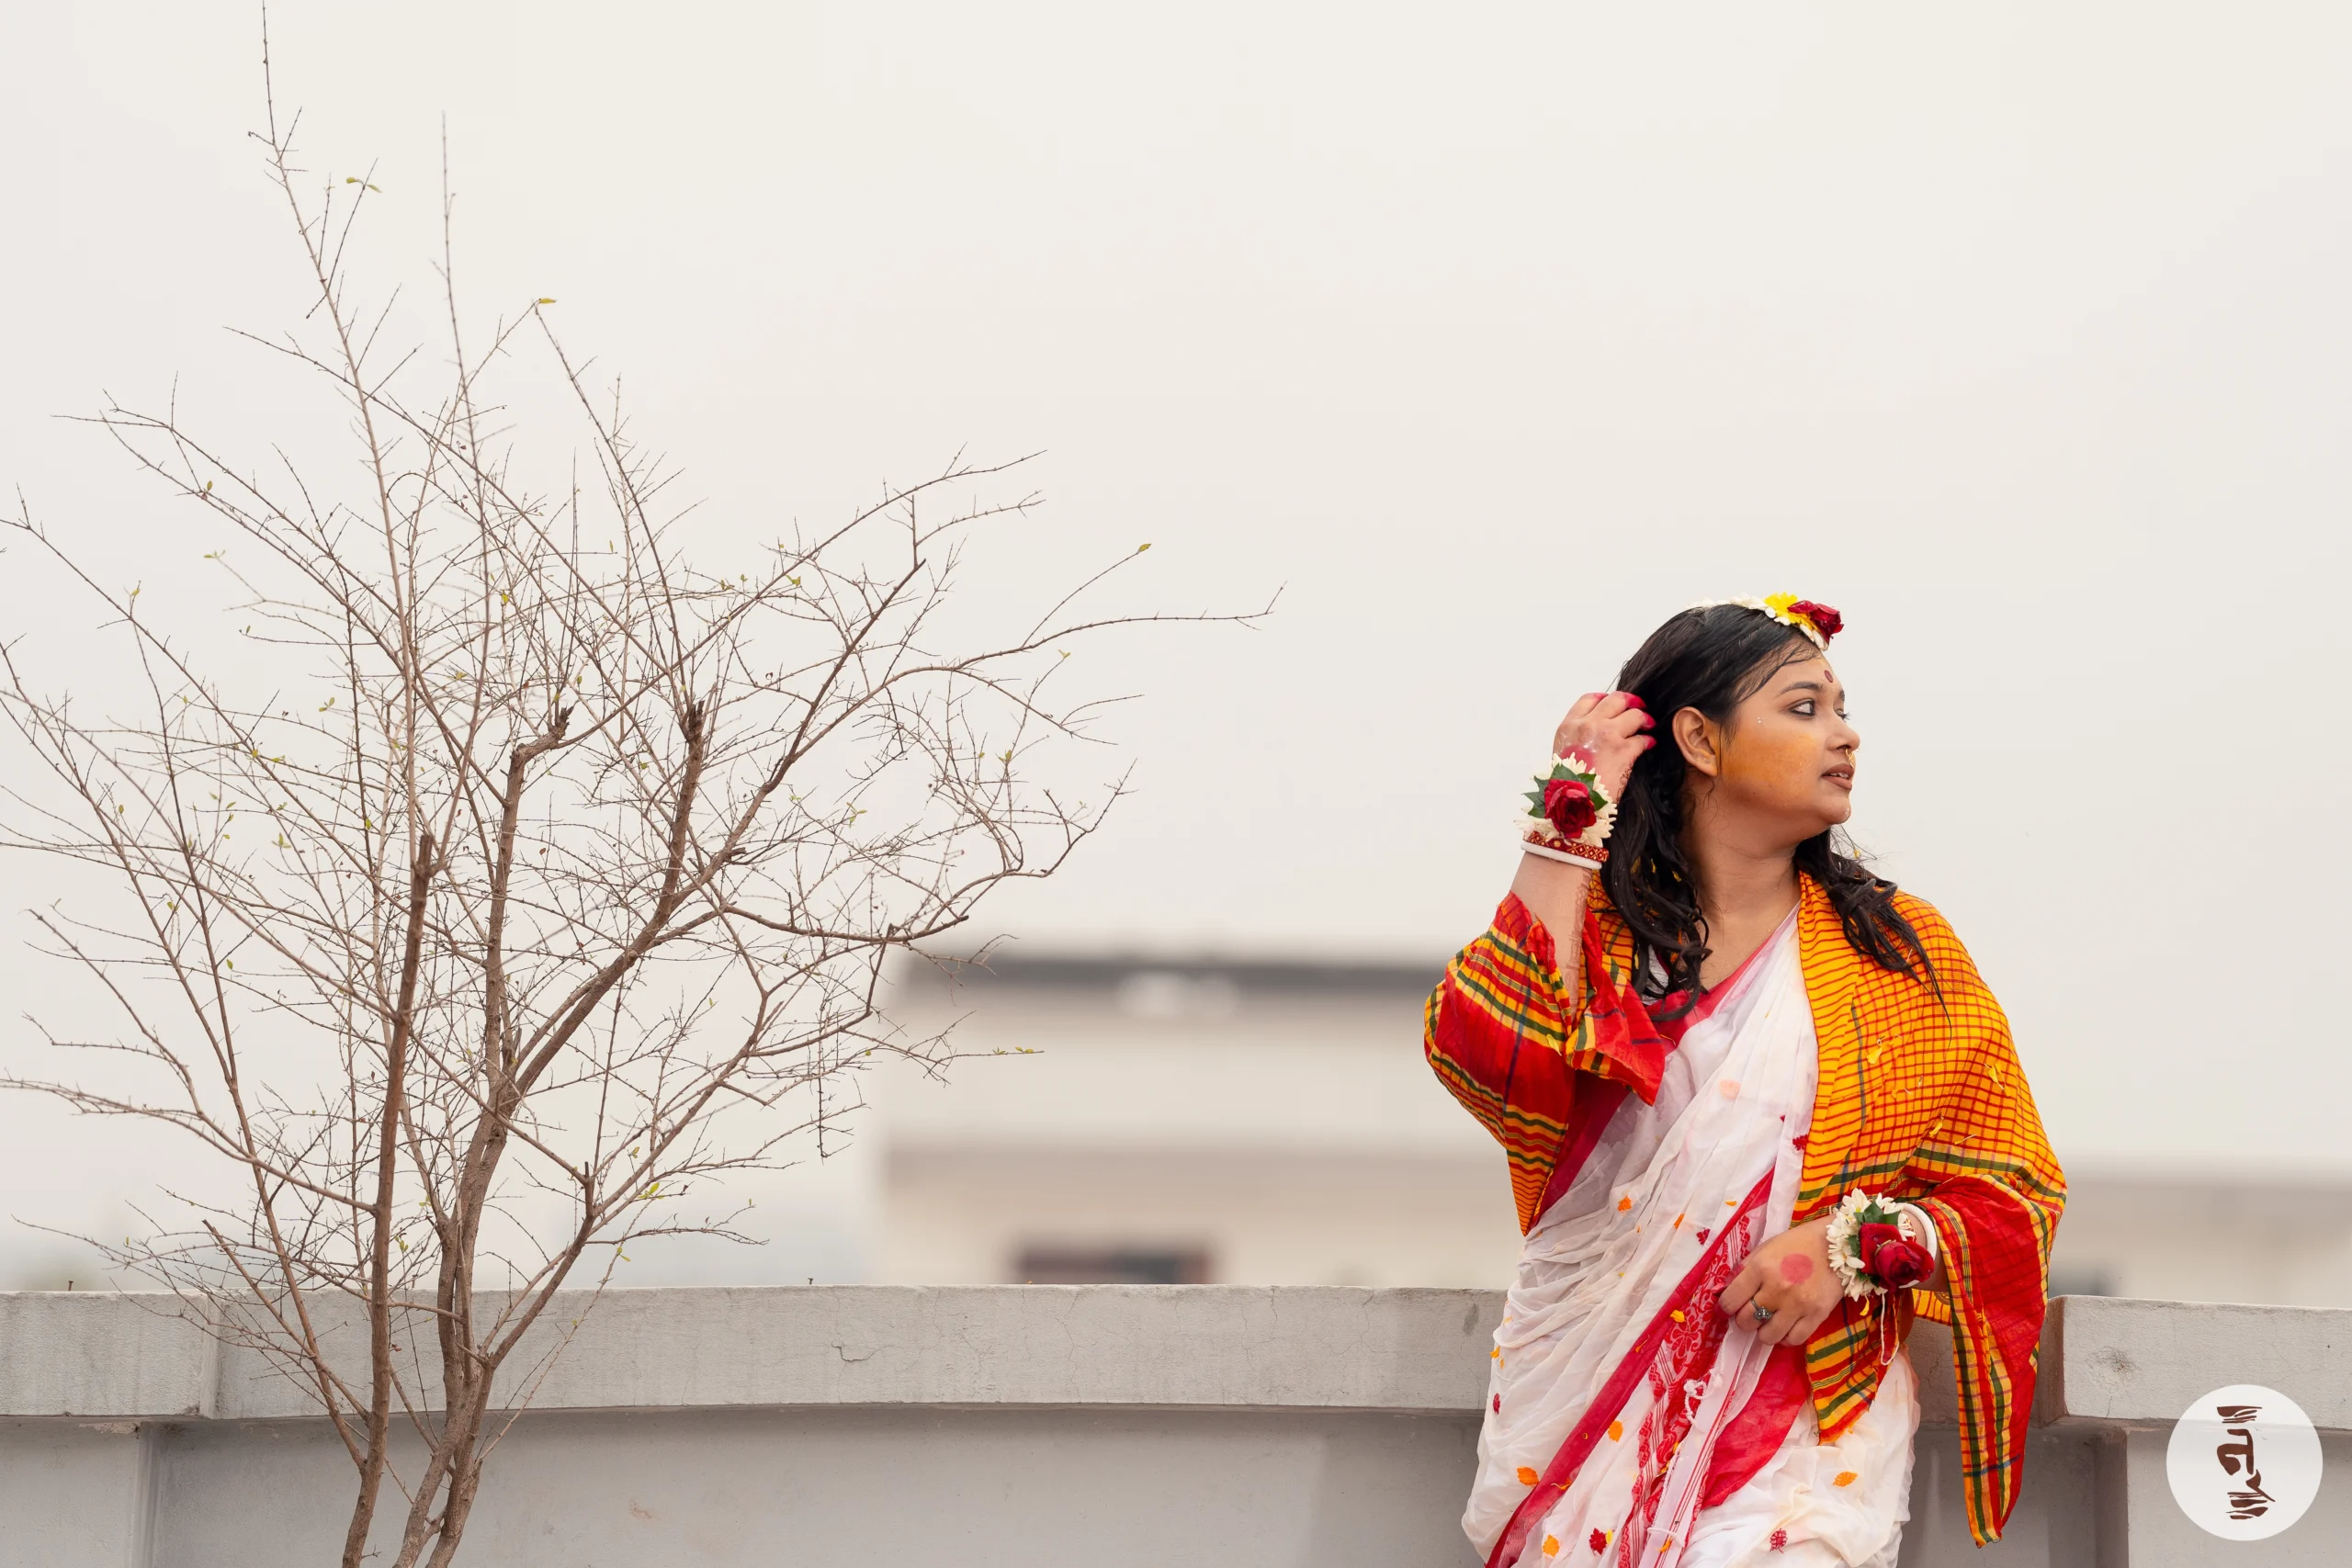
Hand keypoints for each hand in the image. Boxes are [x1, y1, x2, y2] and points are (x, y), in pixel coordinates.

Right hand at [1550, 691, 1654, 800]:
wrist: (1574, 802)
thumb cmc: (1567, 783)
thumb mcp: (1563, 751)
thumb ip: (1578, 735)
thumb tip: (1597, 730)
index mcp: (1570, 725)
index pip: (1590, 698)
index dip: (1606, 698)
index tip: (1614, 704)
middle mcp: (1589, 725)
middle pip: (1616, 700)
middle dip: (1631, 701)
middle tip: (1639, 707)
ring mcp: (1608, 735)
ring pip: (1634, 714)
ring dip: (1644, 718)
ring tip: (1648, 725)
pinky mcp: (1624, 751)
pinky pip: (1643, 738)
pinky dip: (1648, 740)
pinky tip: (1649, 744)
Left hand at [1716, 1216, 1843, 1346]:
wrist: (1836, 1246)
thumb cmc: (1797, 1244)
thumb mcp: (1765, 1249)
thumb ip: (1745, 1269)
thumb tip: (1726, 1291)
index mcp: (1761, 1268)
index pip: (1731, 1300)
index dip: (1725, 1308)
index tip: (1728, 1308)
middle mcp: (1777, 1289)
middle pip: (1747, 1321)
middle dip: (1744, 1320)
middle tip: (1749, 1314)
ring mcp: (1798, 1305)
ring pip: (1768, 1336)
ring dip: (1763, 1332)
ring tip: (1768, 1322)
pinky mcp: (1817, 1316)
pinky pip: (1793, 1340)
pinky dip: (1785, 1337)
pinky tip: (1785, 1327)